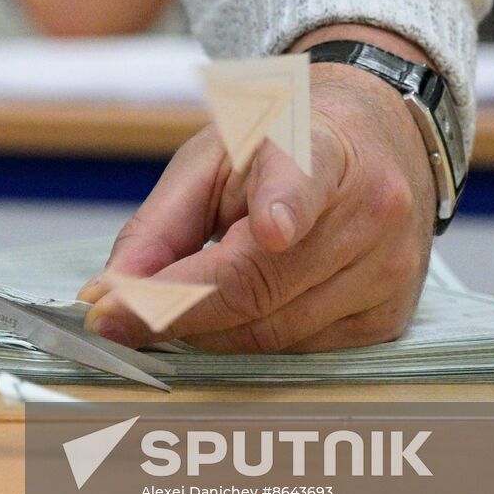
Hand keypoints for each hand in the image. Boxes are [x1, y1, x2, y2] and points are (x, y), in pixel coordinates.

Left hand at [79, 26, 437, 352]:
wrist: (369, 141)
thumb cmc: (276, 148)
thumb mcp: (207, 162)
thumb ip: (155, 228)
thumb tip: (105, 296)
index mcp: (321, 149)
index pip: (307, 181)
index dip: (287, 207)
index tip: (272, 228)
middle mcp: (370, 210)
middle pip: (261, 285)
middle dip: (175, 309)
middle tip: (112, 314)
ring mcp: (387, 269)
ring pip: (273, 333)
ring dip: (205, 331)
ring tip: (175, 303)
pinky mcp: (389, 317)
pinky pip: (299, 353)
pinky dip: (248, 341)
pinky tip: (232, 311)